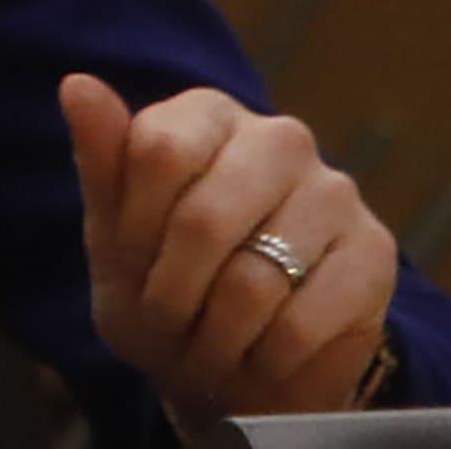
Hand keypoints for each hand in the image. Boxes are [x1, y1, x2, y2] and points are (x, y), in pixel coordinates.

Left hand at [65, 75, 390, 427]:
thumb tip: (76, 84)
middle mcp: (280, 139)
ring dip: (216, 334)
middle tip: (168, 318)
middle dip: (171, 292)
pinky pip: (302, 322)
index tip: (134, 260)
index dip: (134, 227)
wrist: (238, 366)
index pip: (157, 151)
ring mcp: (334, 194)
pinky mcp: (374, 256)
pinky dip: (266, 356)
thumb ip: (101, 159)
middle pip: (204, 219)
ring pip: (253, 280)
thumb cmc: (167, 285)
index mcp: (208, 114)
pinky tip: (262, 354)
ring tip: (212, 341)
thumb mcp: (116, 232)